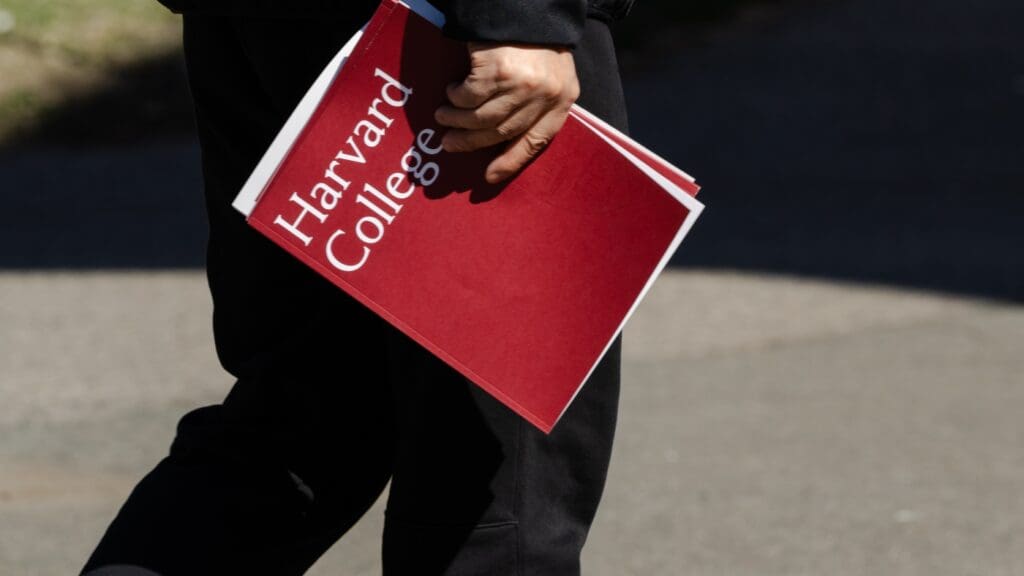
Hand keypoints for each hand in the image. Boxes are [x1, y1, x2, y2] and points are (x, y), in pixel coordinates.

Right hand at [434, 42, 579, 183]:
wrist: (526, 5)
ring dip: (457, 121)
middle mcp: (543, 96)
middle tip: (449, 145)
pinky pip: (468, 95)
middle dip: (471, 143)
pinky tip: (450, 92)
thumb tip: (504, 139)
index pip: (536, 142)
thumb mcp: (551, 75)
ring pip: (481, 118)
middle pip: (501, 132)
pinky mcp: (497, 70)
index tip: (488, 177)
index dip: (510, 162)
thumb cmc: (537, 42)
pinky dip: (455, 98)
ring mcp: (521, 84)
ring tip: (443, 118)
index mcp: (562, 100)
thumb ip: (537, 105)